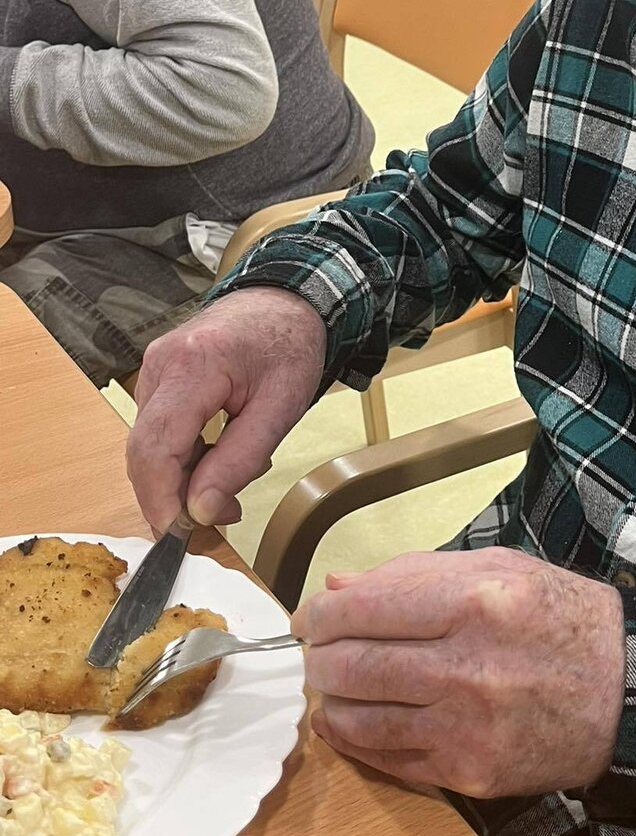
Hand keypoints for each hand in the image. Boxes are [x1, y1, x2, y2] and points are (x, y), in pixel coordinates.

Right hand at [126, 288, 325, 533]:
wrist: (286, 300)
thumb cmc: (290, 344)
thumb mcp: (281, 408)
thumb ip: (240, 460)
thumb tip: (200, 510)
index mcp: (193, 365)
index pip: (156, 447)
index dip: (160, 498)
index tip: (178, 534)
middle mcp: (161, 364)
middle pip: (145, 450)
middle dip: (172, 495)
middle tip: (217, 517)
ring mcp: (154, 369)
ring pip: (150, 445)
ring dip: (181, 476)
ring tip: (228, 483)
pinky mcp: (157, 378)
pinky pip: (158, 430)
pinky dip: (182, 456)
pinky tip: (216, 458)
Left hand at [294, 547, 625, 799]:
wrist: (626, 693)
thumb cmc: (560, 618)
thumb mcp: (498, 569)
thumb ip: (413, 574)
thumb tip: (336, 588)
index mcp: (475, 601)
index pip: (363, 609)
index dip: (319, 615)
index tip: (309, 617)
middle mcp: (468, 665)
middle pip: (352, 666)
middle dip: (319, 658)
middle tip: (317, 652)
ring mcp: (467, 727)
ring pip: (358, 718)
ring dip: (330, 700)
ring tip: (333, 685)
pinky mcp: (469, 774)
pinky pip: (387, 759)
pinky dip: (356, 740)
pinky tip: (352, 721)